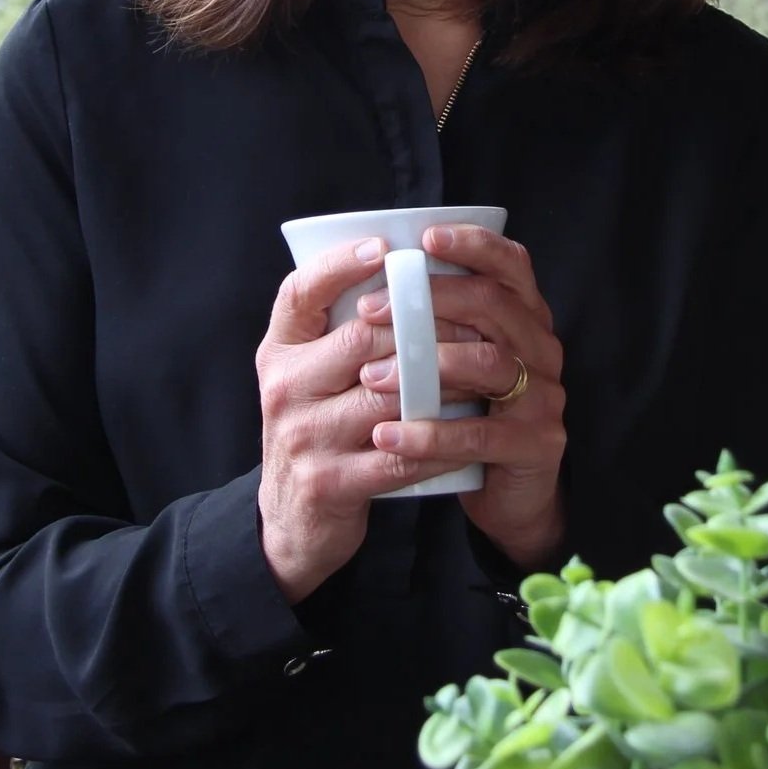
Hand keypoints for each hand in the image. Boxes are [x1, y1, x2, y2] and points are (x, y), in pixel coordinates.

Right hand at [256, 237, 486, 603]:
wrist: (290, 521)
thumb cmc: (318, 430)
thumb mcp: (309, 377)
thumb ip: (339, 331)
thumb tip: (403, 271)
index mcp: (278, 352)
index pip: (299, 293)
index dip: (339, 265)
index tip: (384, 248)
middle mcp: (283, 389)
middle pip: (360, 339)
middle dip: (425, 326)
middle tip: (478, 320)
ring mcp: (304, 437)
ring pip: (390, 396)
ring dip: (446, 382)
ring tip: (489, 369)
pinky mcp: (330, 483)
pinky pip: (401, 455)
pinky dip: (442, 441)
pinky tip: (474, 430)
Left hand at [357, 225, 565, 568]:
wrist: (507, 493)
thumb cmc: (468, 413)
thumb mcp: (455, 359)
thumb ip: (434, 321)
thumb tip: (366, 278)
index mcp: (524, 316)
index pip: (510, 263)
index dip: (472, 244)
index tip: (424, 238)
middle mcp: (541, 347)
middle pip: (492, 303)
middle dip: (427, 300)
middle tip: (369, 310)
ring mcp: (545, 395)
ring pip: (488, 363)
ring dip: (423, 366)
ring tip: (370, 377)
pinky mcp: (537, 444)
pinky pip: (481, 435)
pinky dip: (430, 434)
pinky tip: (387, 436)